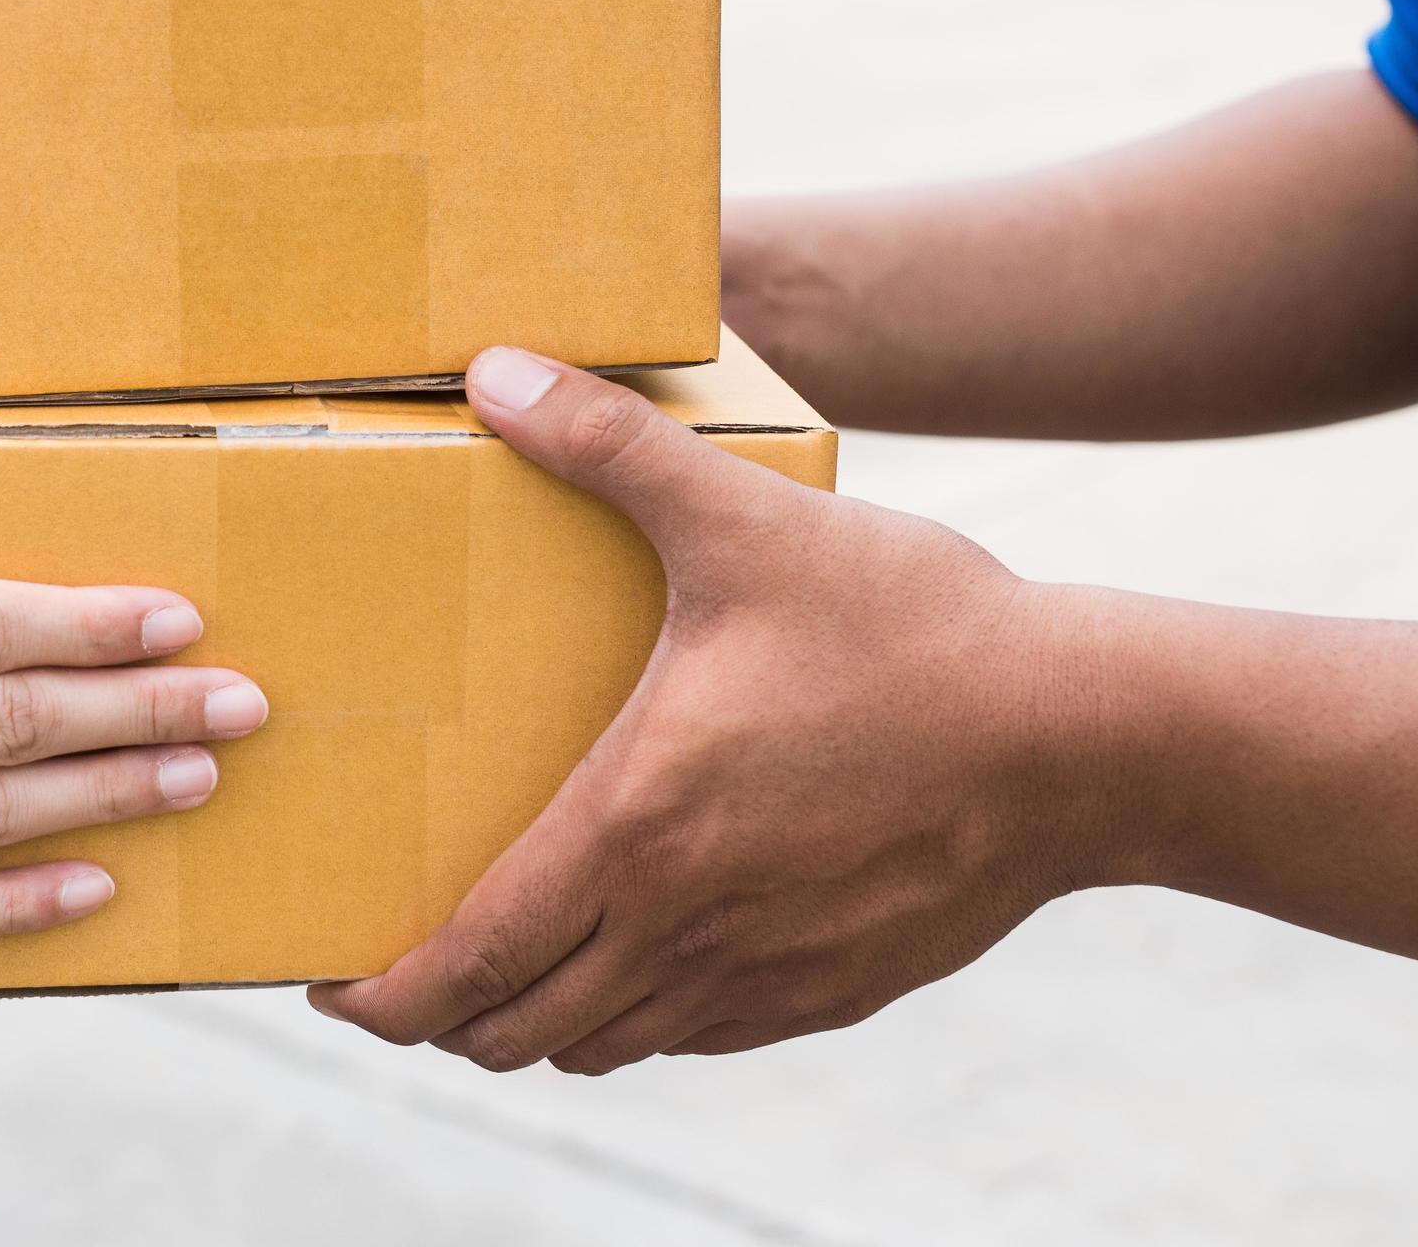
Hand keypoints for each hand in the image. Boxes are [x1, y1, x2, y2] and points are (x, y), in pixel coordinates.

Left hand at [310, 348, 1108, 1074]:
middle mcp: (686, 927)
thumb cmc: (913, 628)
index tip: (331, 987)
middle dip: (439, 1017)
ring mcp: (762, 974)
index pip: (472, 957)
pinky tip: (634, 961)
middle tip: (397, 975)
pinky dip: (634, 1020)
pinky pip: (694, 1038)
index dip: (384, 993)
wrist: (1087, 737)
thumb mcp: (746, 522)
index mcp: (637, 827)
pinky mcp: (832, 991)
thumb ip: (609, 446)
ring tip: (501, 969)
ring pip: (602, 1046)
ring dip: (532, 1025)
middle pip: (516, 1028)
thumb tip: (493, 371)